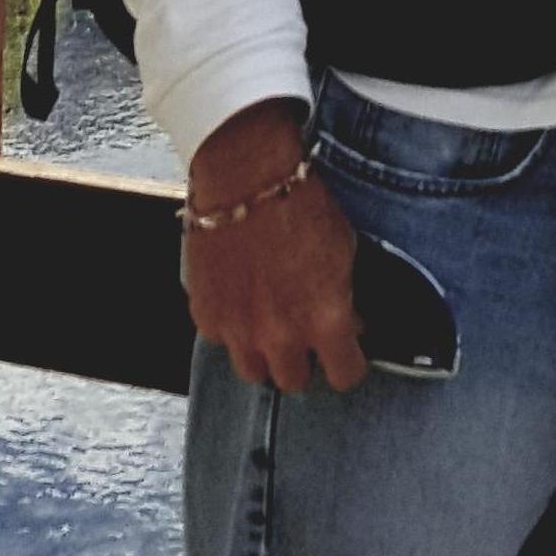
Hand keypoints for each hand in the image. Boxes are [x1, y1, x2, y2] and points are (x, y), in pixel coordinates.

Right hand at [184, 100, 366, 393]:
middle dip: (305, 359)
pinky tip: (242, 297)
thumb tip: (349, 325)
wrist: (247, 174)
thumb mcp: (344, 250)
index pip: (345, 375)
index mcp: (324, 319)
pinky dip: (233, 326)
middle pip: (294, 381)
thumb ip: (345, 301)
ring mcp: (238, 330)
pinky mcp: (206, 315)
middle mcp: (280, 335)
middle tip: (305, 332)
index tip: (347, 352)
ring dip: (265, 352)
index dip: (349, 362)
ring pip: (254, 371)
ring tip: (271, 320)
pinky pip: (223, 340)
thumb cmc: (301, 203)